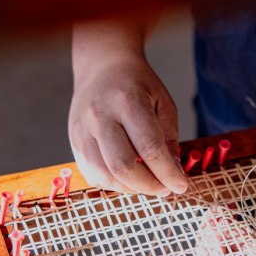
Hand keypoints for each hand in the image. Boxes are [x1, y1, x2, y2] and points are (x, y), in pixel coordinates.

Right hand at [69, 55, 187, 195]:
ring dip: (131, 189)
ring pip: (104, 175)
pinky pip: (92, 174)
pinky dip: (114, 184)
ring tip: (148, 184)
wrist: (102, 66)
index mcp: (127, 101)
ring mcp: (82, 130)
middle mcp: (100, 116)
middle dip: (149, 186)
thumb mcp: (163, 103)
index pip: (149, 147)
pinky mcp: (74, 141)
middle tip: (165, 189)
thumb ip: (169, 139)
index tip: (182, 186)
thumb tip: (174, 176)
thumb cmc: (138, 85)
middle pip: (123, 165)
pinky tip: (130, 178)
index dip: (167, 173)